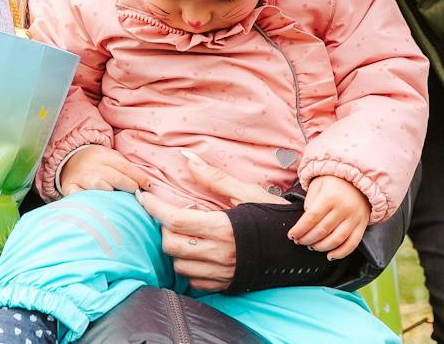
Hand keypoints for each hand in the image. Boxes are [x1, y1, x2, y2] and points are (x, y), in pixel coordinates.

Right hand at [59, 145, 153, 193]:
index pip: (124, 166)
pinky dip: (83, 197)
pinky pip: (76, 194)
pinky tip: (92, 202)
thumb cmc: (97, 163)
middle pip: (113, 176)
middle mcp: (92, 165)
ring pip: (97, 184)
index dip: (138, 176)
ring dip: (108, 191)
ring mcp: (80, 177)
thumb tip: (147, 184)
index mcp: (104, 156)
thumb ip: (126, 168)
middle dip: (128, 185)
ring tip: (118, 200)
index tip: (149, 186)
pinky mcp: (69, 187)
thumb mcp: (110, 158)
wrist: (68, 159)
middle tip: (137, 194)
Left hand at [135, 150, 284, 291]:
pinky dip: (190, 267)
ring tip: (188, 234)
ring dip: (176, 248)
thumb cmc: (273, 217)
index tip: (144, 196)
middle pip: (170, 244)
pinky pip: (193, 282)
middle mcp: (219, 254)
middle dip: (165, 228)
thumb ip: (214, 177)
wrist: (299, 253)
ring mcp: (221, 273)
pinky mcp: (224, 286)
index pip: (174, 219)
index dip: (154, 207)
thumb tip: (187, 157)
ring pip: (178, 265)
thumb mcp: (247, 193)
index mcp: (223, 227)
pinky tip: (199, 253)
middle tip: (173, 215)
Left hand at [288, 175, 369, 260]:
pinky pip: (352, 243)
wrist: (358, 178)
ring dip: (321, 247)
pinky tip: (330, 255)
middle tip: (300, 241)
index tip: (292, 235)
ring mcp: (354, 217)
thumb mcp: (317, 185)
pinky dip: (341, 253)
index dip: (299, 229)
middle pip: (322, 230)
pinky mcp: (362, 225)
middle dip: (307, 239)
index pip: (311, 218)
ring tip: (312, 246)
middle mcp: (344, 208)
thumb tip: (306, 223)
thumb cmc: (334, 182)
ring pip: (336, 239)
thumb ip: (310, 202)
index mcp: (330, 197)